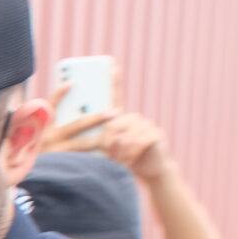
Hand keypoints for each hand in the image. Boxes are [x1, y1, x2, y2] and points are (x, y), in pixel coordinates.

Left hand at [42, 76, 172, 182]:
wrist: (149, 171)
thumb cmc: (121, 161)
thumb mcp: (105, 150)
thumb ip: (94, 140)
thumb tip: (81, 135)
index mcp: (119, 119)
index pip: (114, 97)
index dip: (114, 82)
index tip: (112, 66)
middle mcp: (133, 117)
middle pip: (112, 121)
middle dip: (104, 139)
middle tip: (103, 151)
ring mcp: (146, 124)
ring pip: (122, 134)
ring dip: (116, 151)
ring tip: (116, 161)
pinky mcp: (155, 135)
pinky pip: (136, 143)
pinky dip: (128, 155)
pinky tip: (127, 162)